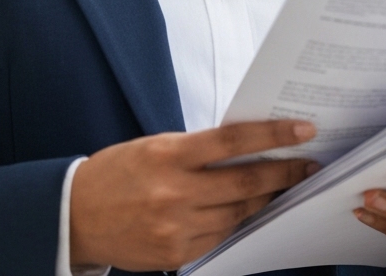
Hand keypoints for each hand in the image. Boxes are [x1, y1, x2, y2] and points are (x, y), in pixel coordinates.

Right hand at [69, 120, 317, 270]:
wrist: (76, 216)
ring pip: (238, 212)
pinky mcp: (175, 254)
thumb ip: (196, 150)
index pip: (233, 141)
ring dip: (265, 199)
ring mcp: (176, 227)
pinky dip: (237, 221)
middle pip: (245, 182)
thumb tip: (244, 148)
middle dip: (284, 173)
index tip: (303, 130)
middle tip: (309, 164)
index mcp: (168, 154)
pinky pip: (219, 236)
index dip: (273, 136)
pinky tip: (248, 209)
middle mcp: (175, 192)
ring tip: (283, 186)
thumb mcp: (154, 147)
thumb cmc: (117, 172)